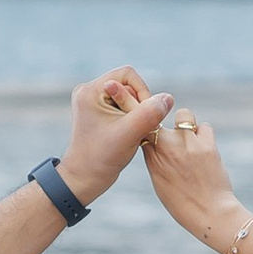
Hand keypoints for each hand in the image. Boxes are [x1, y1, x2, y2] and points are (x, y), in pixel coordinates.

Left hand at [59, 66, 176, 207]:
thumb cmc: (102, 158)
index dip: (142, 91)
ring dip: (136, 113)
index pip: (127, 74)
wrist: (84, 179)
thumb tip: (168, 97)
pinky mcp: (98, 113)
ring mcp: (93, 102)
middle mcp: (89, 92)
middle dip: (139, 105)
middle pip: (128, 85)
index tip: (143, 115)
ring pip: (127, 96)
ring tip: (132, 132)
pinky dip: (131, 118)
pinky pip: (123, 106)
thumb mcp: (130, 134)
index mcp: (90, 91)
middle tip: (137, 127)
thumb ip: (149, 114)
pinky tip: (127, 134)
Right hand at [143, 104, 252, 253]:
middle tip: (174, 135)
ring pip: (184, 115)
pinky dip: (204, 134)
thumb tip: (156, 143)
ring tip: (191, 140)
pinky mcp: (207, 144)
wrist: (209, 213)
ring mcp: (187, 143)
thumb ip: (156, 159)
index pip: (143, 128)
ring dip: (187, 124)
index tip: (152, 128)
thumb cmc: (183, 202)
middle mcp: (167, 147)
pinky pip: (205, 126)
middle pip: (158, 116)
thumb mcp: (160, 182)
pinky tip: (205, 147)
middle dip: (164, 121)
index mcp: (152, 158)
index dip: (147, 124)